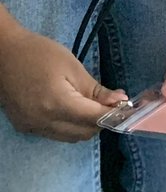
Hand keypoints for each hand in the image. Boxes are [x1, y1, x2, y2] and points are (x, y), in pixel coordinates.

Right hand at [0, 24, 126, 140]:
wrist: (4, 54)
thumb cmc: (41, 54)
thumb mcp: (73, 67)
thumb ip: (96, 90)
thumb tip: (120, 101)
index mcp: (57, 105)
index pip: (94, 120)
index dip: (114, 115)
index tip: (128, 107)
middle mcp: (43, 122)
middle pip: (83, 133)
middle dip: (101, 121)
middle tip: (110, 103)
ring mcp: (31, 127)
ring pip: (69, 137)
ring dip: (85, 126)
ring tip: (92, 105)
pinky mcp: (24, 127)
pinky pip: (54, 134)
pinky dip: (69, 127)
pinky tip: (72, 109)